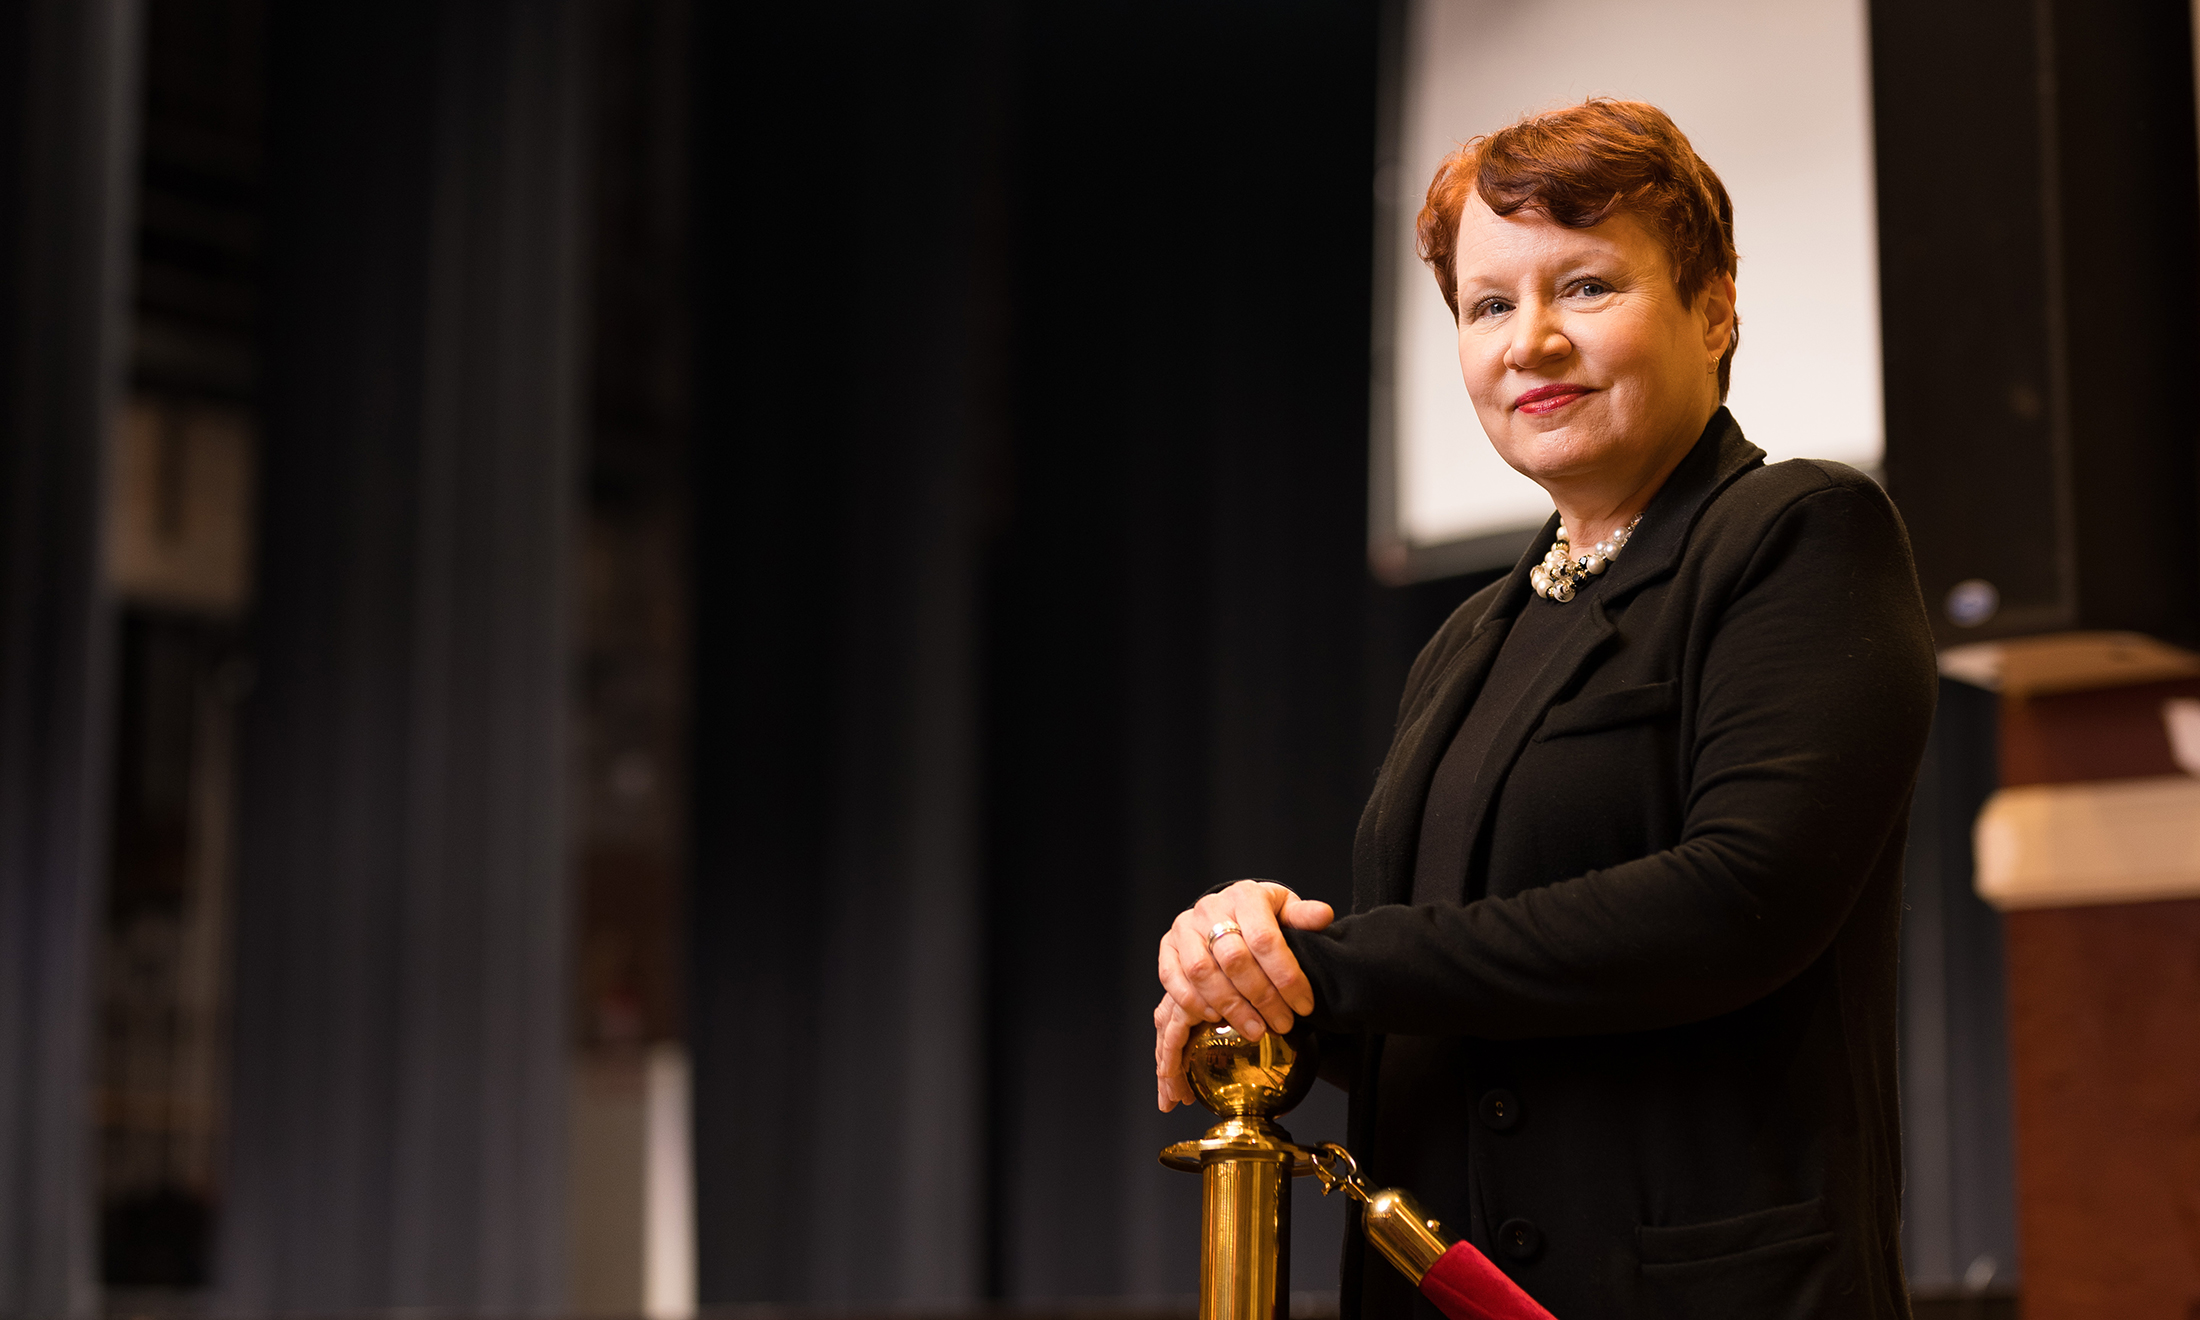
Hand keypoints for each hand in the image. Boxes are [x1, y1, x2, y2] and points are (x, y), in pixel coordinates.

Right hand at [1154, 879, 1333, 1110]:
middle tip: (1282, 1024)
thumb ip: (1303, 917)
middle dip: (1262, 998)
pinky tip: (1216, 1019)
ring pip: (1202, 972)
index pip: (1265, 939)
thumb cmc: (1261, 916)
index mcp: (1245, 895)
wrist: (1226, 910)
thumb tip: (1324, 915)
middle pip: (1234, 959)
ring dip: (1230, 1007)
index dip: (1286, 976)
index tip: (1304, 1005)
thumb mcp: (1286, 911)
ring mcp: (1184, 927)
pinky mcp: (1167, 946)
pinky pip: (1171, 978)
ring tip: (1255, 1030)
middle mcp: (1210, 907)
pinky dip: (1193, 1002)